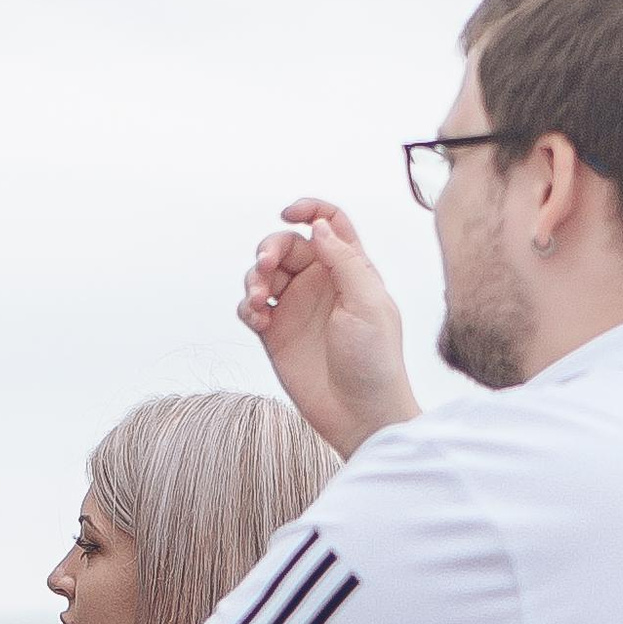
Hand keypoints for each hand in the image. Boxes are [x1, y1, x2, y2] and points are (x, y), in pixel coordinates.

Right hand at [238, 199, 418, 456]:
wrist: (360, 414)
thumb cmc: (375, 359)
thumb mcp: (367, 304)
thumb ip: (344, 260)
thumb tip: (317, 226)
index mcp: (350, 269)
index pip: (329, 222)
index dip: (309, 209)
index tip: (288, 214)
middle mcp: (321, 283)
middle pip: (286, 244)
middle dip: (269, 248)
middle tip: (265, 268)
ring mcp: (296, 307)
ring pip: (263, 273)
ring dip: (253, 278)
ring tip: (259, 302)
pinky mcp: (275, 333)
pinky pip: (250, 307)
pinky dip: (247, 307)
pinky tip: (259, 321)